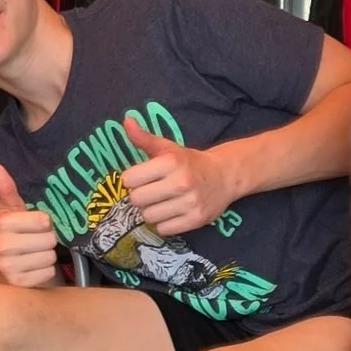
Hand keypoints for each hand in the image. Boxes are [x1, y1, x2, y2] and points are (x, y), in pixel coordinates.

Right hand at [0, 162, 58, 287]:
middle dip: (45, 242)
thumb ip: (6, 189)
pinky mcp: (18, 284)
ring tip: (32, 257)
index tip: (31, 228)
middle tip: (33, 244)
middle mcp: (3, 245)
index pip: (44, 220)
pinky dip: (44, 272)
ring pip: (50, 257)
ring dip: (45, 258)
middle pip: (49, 239)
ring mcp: (9, 267)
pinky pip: (48, 272)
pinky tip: (32, 271)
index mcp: (2, 223)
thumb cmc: (11, 237)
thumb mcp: (9, 212)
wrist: (1, 272)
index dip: (43, 224)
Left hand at [119, 116, 235, 236]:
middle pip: (137, 200)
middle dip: (140, 196)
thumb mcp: (168, 148)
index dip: (132, 180)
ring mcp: (190, 203)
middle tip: (151, 191)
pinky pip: (163, 229)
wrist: (224, 176)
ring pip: (148, 217)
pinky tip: (172, 212)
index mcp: (170, 162)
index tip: (141, 178)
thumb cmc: (190, 162)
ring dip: (151, 211)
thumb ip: (144, 138)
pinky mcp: (196, 220)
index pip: (129, 180)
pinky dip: (164, 223)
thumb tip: (126, 120)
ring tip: (162, 202)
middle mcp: (181, 182)